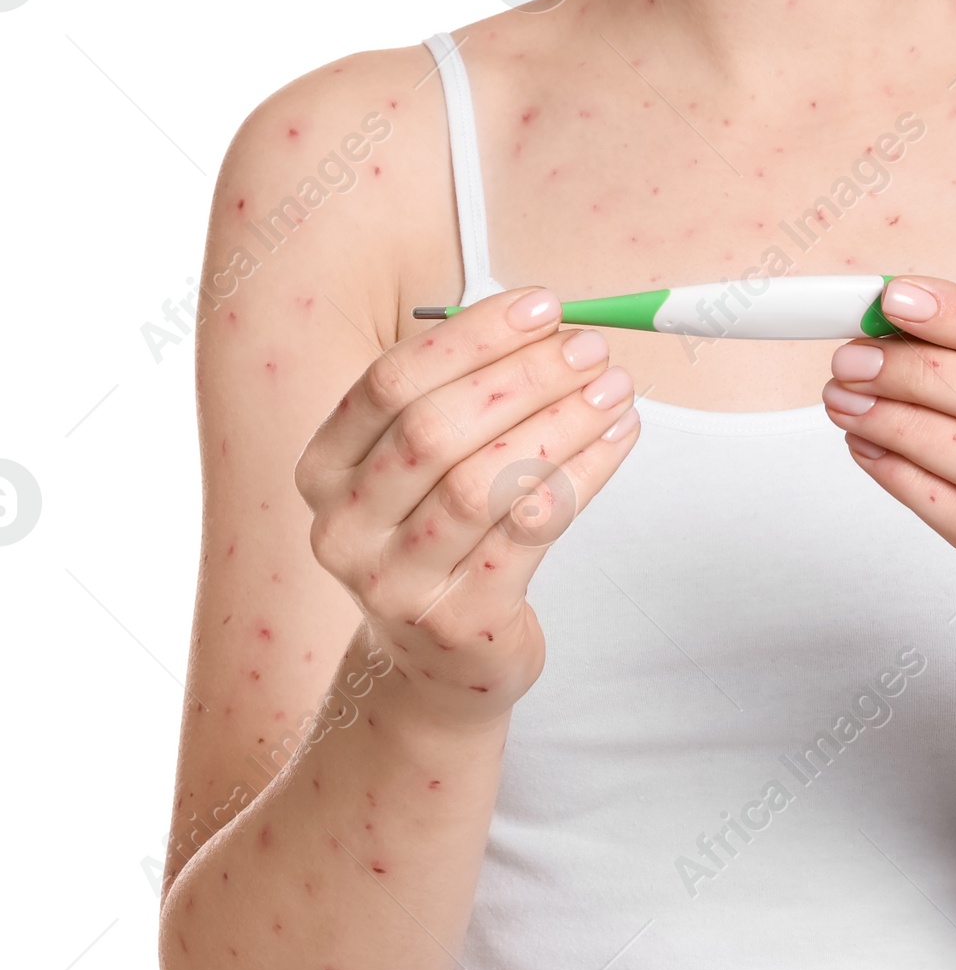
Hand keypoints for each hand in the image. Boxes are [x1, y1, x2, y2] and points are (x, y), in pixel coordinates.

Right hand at [295, 289, 637, 723]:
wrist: (437, 664)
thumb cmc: (440, 539)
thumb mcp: (421, 469)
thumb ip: (462, 397)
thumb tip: (550, 324)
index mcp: (325, 468)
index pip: (391, 381)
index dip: (471, 337)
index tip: (542, 305)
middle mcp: (344, 527)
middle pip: (434, 428)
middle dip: (523, 377)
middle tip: (589, 348)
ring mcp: (395, 583)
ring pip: (483, 482)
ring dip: (560, 424)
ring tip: (615, 390)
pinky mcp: (458, 621)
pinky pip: (529, 531)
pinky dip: (582, 475)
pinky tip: (617, 440)